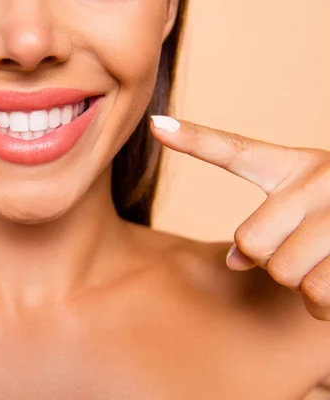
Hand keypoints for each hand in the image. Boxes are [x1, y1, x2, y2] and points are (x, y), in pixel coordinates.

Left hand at [150, 115, 329, 320]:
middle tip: (307, 248)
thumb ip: (268, 226)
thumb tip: (234, 261)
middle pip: (250, 242)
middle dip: (272, 259)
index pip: (235, 151)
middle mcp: (318, 178)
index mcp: (296, 166)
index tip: (154, 124)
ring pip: (283, 273)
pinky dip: (325, 304)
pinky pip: (318, 296)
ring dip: (303, 282)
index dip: (194, 139)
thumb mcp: (309, 211)